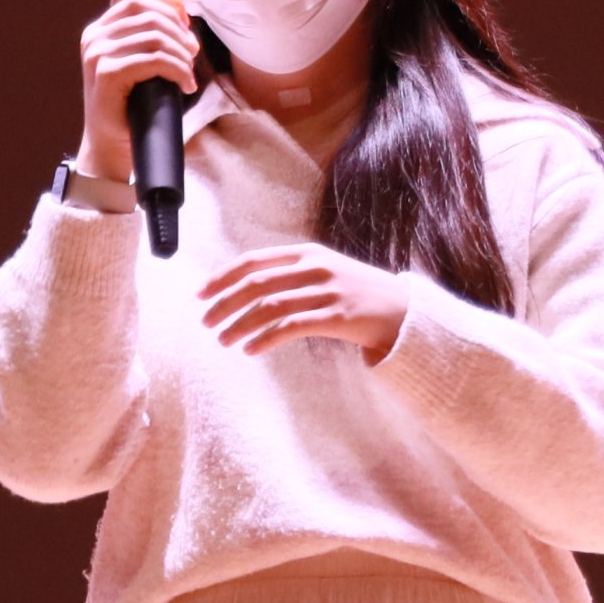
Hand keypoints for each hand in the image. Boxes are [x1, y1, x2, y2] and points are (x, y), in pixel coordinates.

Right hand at [74, 0, 199, 180]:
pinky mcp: (108, 74)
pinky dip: (178, 70)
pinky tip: (186, 85)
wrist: (109, 145)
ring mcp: (98, 55)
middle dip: (180, 35)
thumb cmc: (127, 106)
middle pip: (151, 18)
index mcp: (98, 31)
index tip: (187, 30)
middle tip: (193, 56)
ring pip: (155, 38)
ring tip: (189, 74)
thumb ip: (147, 38)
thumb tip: (182, 15)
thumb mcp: (134, 63)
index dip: (169, 10)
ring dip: (181, 56)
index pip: (138, 2)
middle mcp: (94, 38)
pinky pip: (154, 60)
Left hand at [197, 240, 410, 361]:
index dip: (222, 276)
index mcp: (307, 253)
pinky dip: (265, 339)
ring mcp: (327, 290)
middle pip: (256, 283)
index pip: (254, 260)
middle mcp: (315, 267)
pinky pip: (291, 327)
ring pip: (270, 306)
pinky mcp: (337, 316)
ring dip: (240, 324)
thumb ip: (290, 274)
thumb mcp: (324, 271)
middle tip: (206, 322)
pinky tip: (250, 349)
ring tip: (223, 340)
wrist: (402, 309)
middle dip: (225, 303)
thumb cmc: (356, 293)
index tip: (200, 294)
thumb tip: (245, 287)